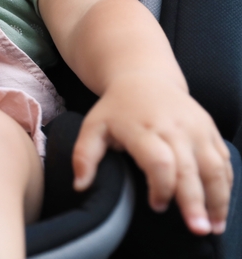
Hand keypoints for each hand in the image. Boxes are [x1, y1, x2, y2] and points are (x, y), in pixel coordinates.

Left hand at [72, 73, 233, 234]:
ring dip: (218, 199)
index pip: (159, 161)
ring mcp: (196, 128)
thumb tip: (80, 186)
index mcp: (143, 127)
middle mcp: (174, 127)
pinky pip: (224, 160)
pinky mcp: (210, 130)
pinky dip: (226, 185)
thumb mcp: (94, 126)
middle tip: (198, 229)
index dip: (161, 186)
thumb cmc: (116, 108)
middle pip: (190, 169)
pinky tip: (221, 206)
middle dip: (195, 202)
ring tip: (215, 227)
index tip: (156, 206)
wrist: (144, 77)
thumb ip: (84, 156)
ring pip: (214, 167)